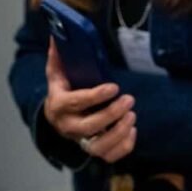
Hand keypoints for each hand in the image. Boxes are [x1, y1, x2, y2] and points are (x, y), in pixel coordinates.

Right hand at [44, 40, 135, 162]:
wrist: (58, 119)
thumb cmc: (64, 91)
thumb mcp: (58, 75)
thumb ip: (59, 57)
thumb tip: (58, 34)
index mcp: (60, 105)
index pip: (75, 102)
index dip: (95, 96)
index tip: (114, 86)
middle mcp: (69, 127)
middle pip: (88, 127)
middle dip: (111, 114)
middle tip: (129, 99)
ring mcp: (81, 141)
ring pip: (98, 147)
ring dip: (118, 132)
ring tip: (132, 114)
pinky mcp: (95, 150)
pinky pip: (110, 156)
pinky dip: (124, 146)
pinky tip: (133, 130)